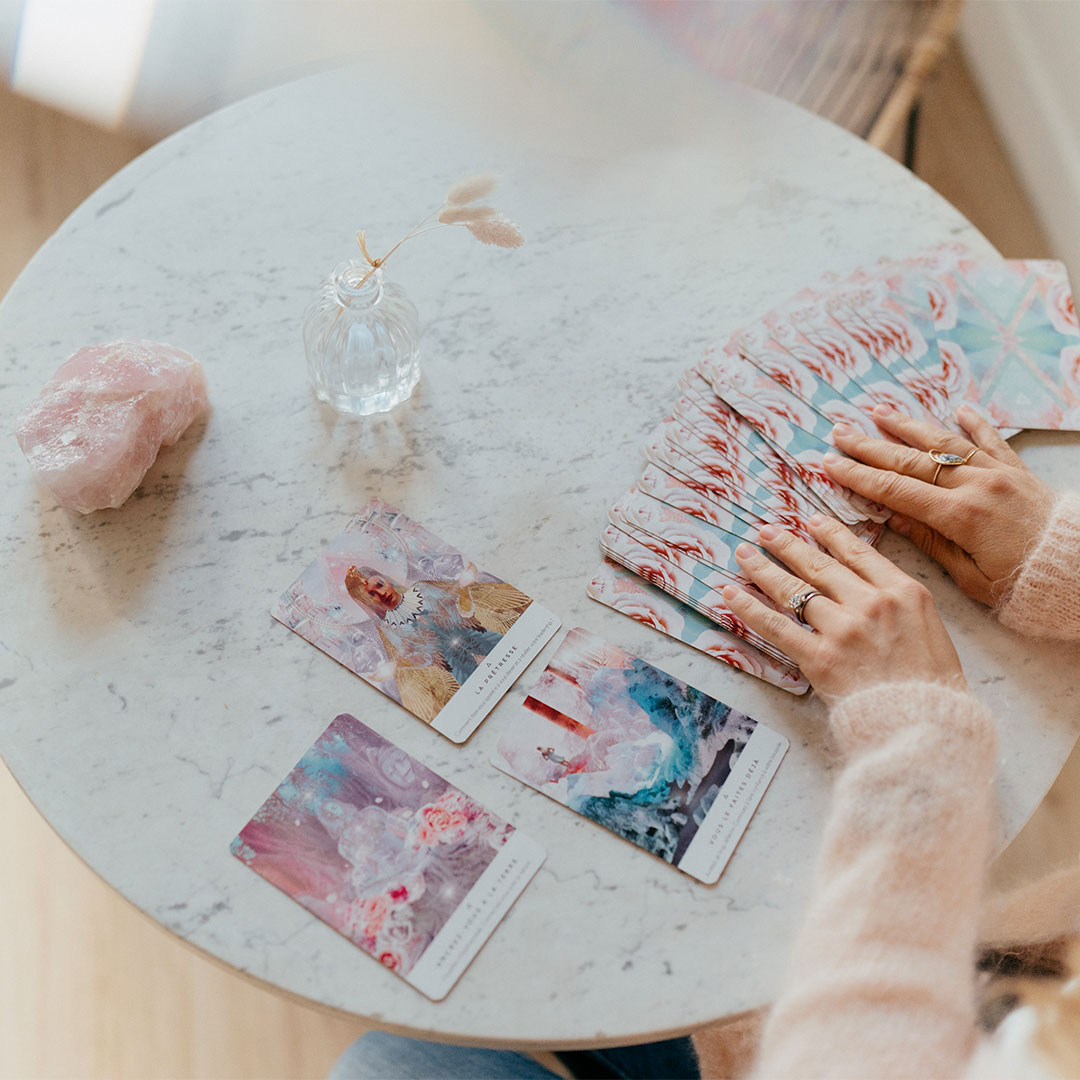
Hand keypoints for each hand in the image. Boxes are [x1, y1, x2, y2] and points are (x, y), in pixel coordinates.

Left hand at [724, 516, 965, 705]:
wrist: (927, 724)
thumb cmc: (932, 684)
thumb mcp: (929, 628)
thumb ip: (898, 604)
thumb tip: (864, 587)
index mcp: (904, 592)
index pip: (858, 553)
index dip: (831, 534)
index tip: (811, 522)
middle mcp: (871, 603)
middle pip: (819, 566)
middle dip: (788, 545)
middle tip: (766, 532)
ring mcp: (843, 629)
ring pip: (794, 590)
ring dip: (763, 569)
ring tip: (745, 555)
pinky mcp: (820, 657)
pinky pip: (776, 626)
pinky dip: (750, 608)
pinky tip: (732, 594)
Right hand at [825, 404, 1054, 605]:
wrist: (1077, 570)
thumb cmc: (1022, 583)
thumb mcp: (969, 576)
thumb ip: (930, 542)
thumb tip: (892, 517)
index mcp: (959, 515)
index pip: (895, 490)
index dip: (859, 477)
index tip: (831, 464)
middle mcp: (975, 485)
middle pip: (910, 461)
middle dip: (870, 446)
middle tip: (840, 433)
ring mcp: (997, 473)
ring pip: (943, 443)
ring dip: (908, 426)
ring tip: (879, 412)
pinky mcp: (1018, 471)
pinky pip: (991, 441)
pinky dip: (973, 423)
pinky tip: (958, 410)